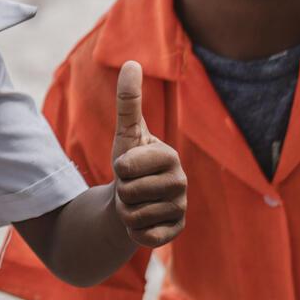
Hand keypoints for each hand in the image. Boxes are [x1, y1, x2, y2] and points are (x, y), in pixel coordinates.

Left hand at [110, 60, 185, 247]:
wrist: (130, 201)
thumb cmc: (130, 164)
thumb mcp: (126, 133)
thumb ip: (128, 100)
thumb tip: (131, 62)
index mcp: (170, 157)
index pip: (127, 167)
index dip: (119, 169)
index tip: (127, 166)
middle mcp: (181, 183)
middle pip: (129, 192)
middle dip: (121, 192)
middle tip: (130, 188)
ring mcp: (180, 209)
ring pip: (134, 216)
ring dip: (126, 212)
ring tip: (135, 203)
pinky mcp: (174, 232)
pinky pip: (145, 237)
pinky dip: (135, 232)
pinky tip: (142, 223)